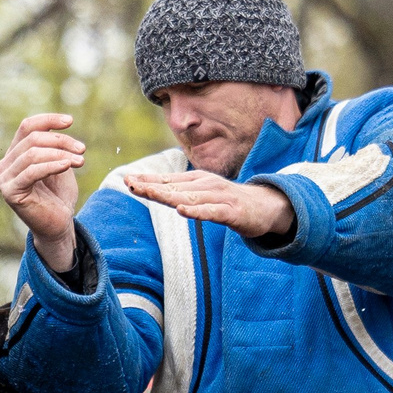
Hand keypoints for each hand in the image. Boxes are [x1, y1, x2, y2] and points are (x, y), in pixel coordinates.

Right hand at [0, 112, 85, 271]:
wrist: (58, 226)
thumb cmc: (59, 196)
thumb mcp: (59, 163)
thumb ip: (53, 145)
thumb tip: (58, 124)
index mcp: (15, 155)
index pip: (27, 127)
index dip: (48, 120)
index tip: (70, 121)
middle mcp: (5, 165)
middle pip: (33, 138)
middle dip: (60, 141)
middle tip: (82, 150)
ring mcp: (4, 179)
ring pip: (32, 153)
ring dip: (60, 153)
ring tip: (80, 160)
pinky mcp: (10, 192)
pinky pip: (32, 171)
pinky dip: (52, 165)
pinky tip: (68, 165)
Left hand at [121, 169, 295, 239]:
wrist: (265, 206)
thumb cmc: (227, 201)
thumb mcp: (201, 194)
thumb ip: (179, 193)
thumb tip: (152, 189)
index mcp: (197, 181)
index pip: (167, 180)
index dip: (148, 180)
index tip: (126, 179)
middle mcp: (205, 185)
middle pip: (173, 187)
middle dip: (151, 185)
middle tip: (129, 183)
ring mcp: (218, 197)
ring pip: (188, 197)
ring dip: (166, 195)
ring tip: (147, 192)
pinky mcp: (231, 211)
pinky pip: (210, 212)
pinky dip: (196, 211)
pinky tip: (181, 210)